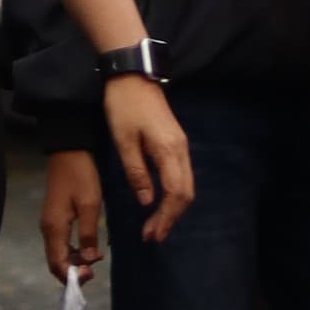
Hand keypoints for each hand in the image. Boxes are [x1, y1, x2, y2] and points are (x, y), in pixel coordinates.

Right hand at [42, 149, 103, 283]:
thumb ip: (88, 234)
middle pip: (55, 261)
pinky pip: (60, 243)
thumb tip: (90, 260)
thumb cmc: (81, 176)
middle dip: (73, 271)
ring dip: (74, 261)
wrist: (69, 151)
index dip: (72, 276)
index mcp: (54, 228)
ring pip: (58, 253)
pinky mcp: (54, 217)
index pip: (57, 264)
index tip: (92, 276)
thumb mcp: (90, 204)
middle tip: (95, 271)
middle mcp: (47, 229)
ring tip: (95, 259)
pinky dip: (72, 251)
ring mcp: (49, 223)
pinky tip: (88, 248)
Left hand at [102, 75, 192, 242]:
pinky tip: (160, 201)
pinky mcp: (175, 141)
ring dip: (173, 207)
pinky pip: (181, 174)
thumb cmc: (124, 106)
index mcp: (169, 150)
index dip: (165, 217)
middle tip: (152, 236)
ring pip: (186, 184)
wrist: (132, 74)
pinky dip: (173, 193)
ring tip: (155, 224)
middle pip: (186, 193)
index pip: (175, 194)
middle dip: (171, 217)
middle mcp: (181, 149)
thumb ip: (137, 173)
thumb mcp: (124, 141)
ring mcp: (180, 144)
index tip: (151, 234)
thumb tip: (147, 201)